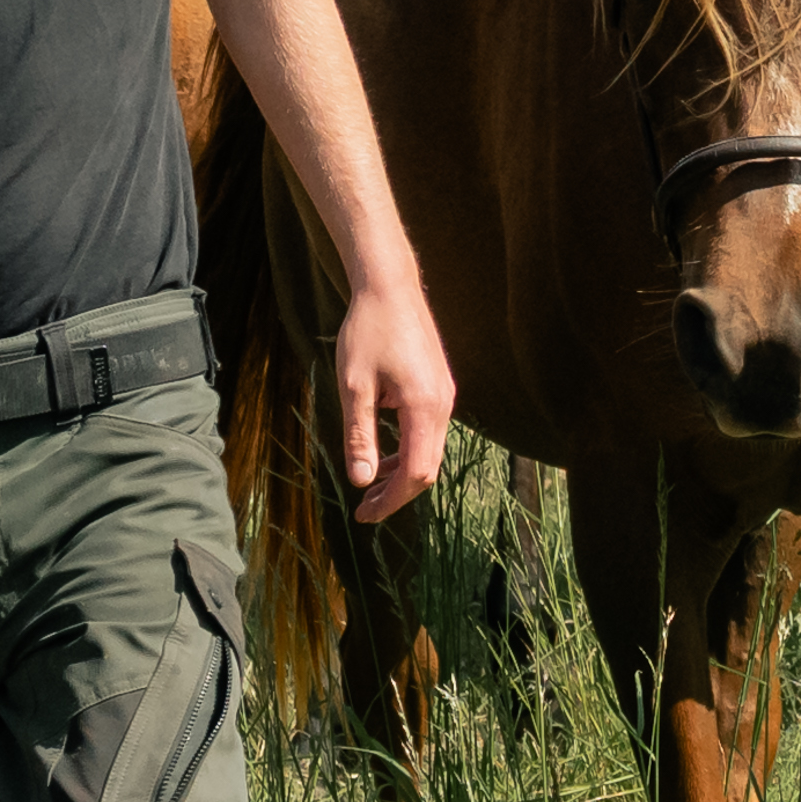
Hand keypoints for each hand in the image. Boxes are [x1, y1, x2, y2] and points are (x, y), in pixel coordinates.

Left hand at [331, 274, 456, 523]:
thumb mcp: (354, 388)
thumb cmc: (368, 331)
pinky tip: (383, 450)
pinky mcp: (439, 388)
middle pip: (427, 468)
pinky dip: (408, 449)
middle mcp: (444, 406)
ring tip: (370, 481)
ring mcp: (445, 396)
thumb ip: (360, 437)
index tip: (363, 514)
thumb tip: (362, 482)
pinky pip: (429, 432)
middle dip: (397, 493)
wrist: (390, 286)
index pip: (415, 474)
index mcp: (425, 408)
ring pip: (429, 451)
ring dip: (402, 471)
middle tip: (364, 508)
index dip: (390, 501)